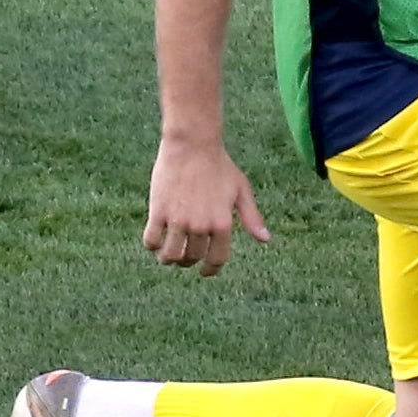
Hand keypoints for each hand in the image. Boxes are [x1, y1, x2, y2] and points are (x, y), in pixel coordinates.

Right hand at [144, 135, 270, 276]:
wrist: (193, 144)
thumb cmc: (219, 166)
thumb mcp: (241, 190)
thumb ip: (252, 217)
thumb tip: (265, 240)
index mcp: (223, 223)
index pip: (217, 259)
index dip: (210, 270)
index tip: (204, 272)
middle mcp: (202, 226)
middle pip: (192, 258)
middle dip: (188, 261)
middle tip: (185, 256)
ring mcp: (179, 220)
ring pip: (170, 256)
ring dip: (168, 259)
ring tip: (167, 254)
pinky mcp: (159, 212)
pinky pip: (151, 241)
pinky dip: (153, 245)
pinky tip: (156, 240)